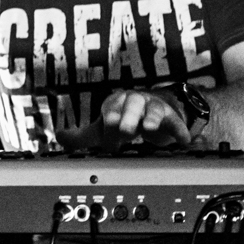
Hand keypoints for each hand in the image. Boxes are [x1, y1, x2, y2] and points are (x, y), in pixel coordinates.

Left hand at [57, 89, 189, 150]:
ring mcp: (154, 108)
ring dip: (151, 118)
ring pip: (154, 109)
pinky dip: (180, 130)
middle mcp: (136, 102)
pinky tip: (184, 140)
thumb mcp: (103, 128)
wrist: (154, 111)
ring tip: (149, 129)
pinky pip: (177, 122)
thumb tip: (59, 136)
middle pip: (133, 104)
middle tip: (126, 130)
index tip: (109, 128)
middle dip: (129, 116)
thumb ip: (82, 136)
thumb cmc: (125, 119)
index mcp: (117, 103)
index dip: (110, 117)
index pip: (112, 108)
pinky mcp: (171, 118)